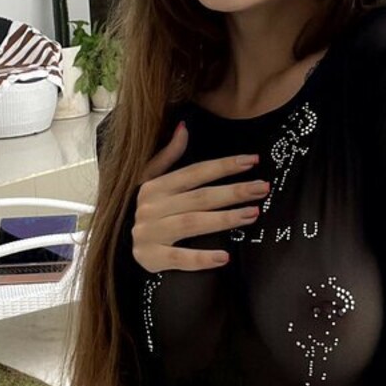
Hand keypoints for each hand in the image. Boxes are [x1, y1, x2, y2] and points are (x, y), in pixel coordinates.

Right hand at [130, 124, 270, 273]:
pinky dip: (202, 257)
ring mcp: (150, 233)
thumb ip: (168, 155)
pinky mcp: (151, 258)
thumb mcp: (150, 180)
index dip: (224, 165)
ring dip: (225, 219)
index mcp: (154, 186)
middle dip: (233, 191)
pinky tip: (225, 256)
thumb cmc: (148, 211)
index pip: (195, 172)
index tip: (253, 160)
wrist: (123, 249)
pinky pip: (180, 258)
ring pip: (192, 223)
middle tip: (262, 188)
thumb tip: (184, 127)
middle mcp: (151, 207)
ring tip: (253, 214)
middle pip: (199, 197)